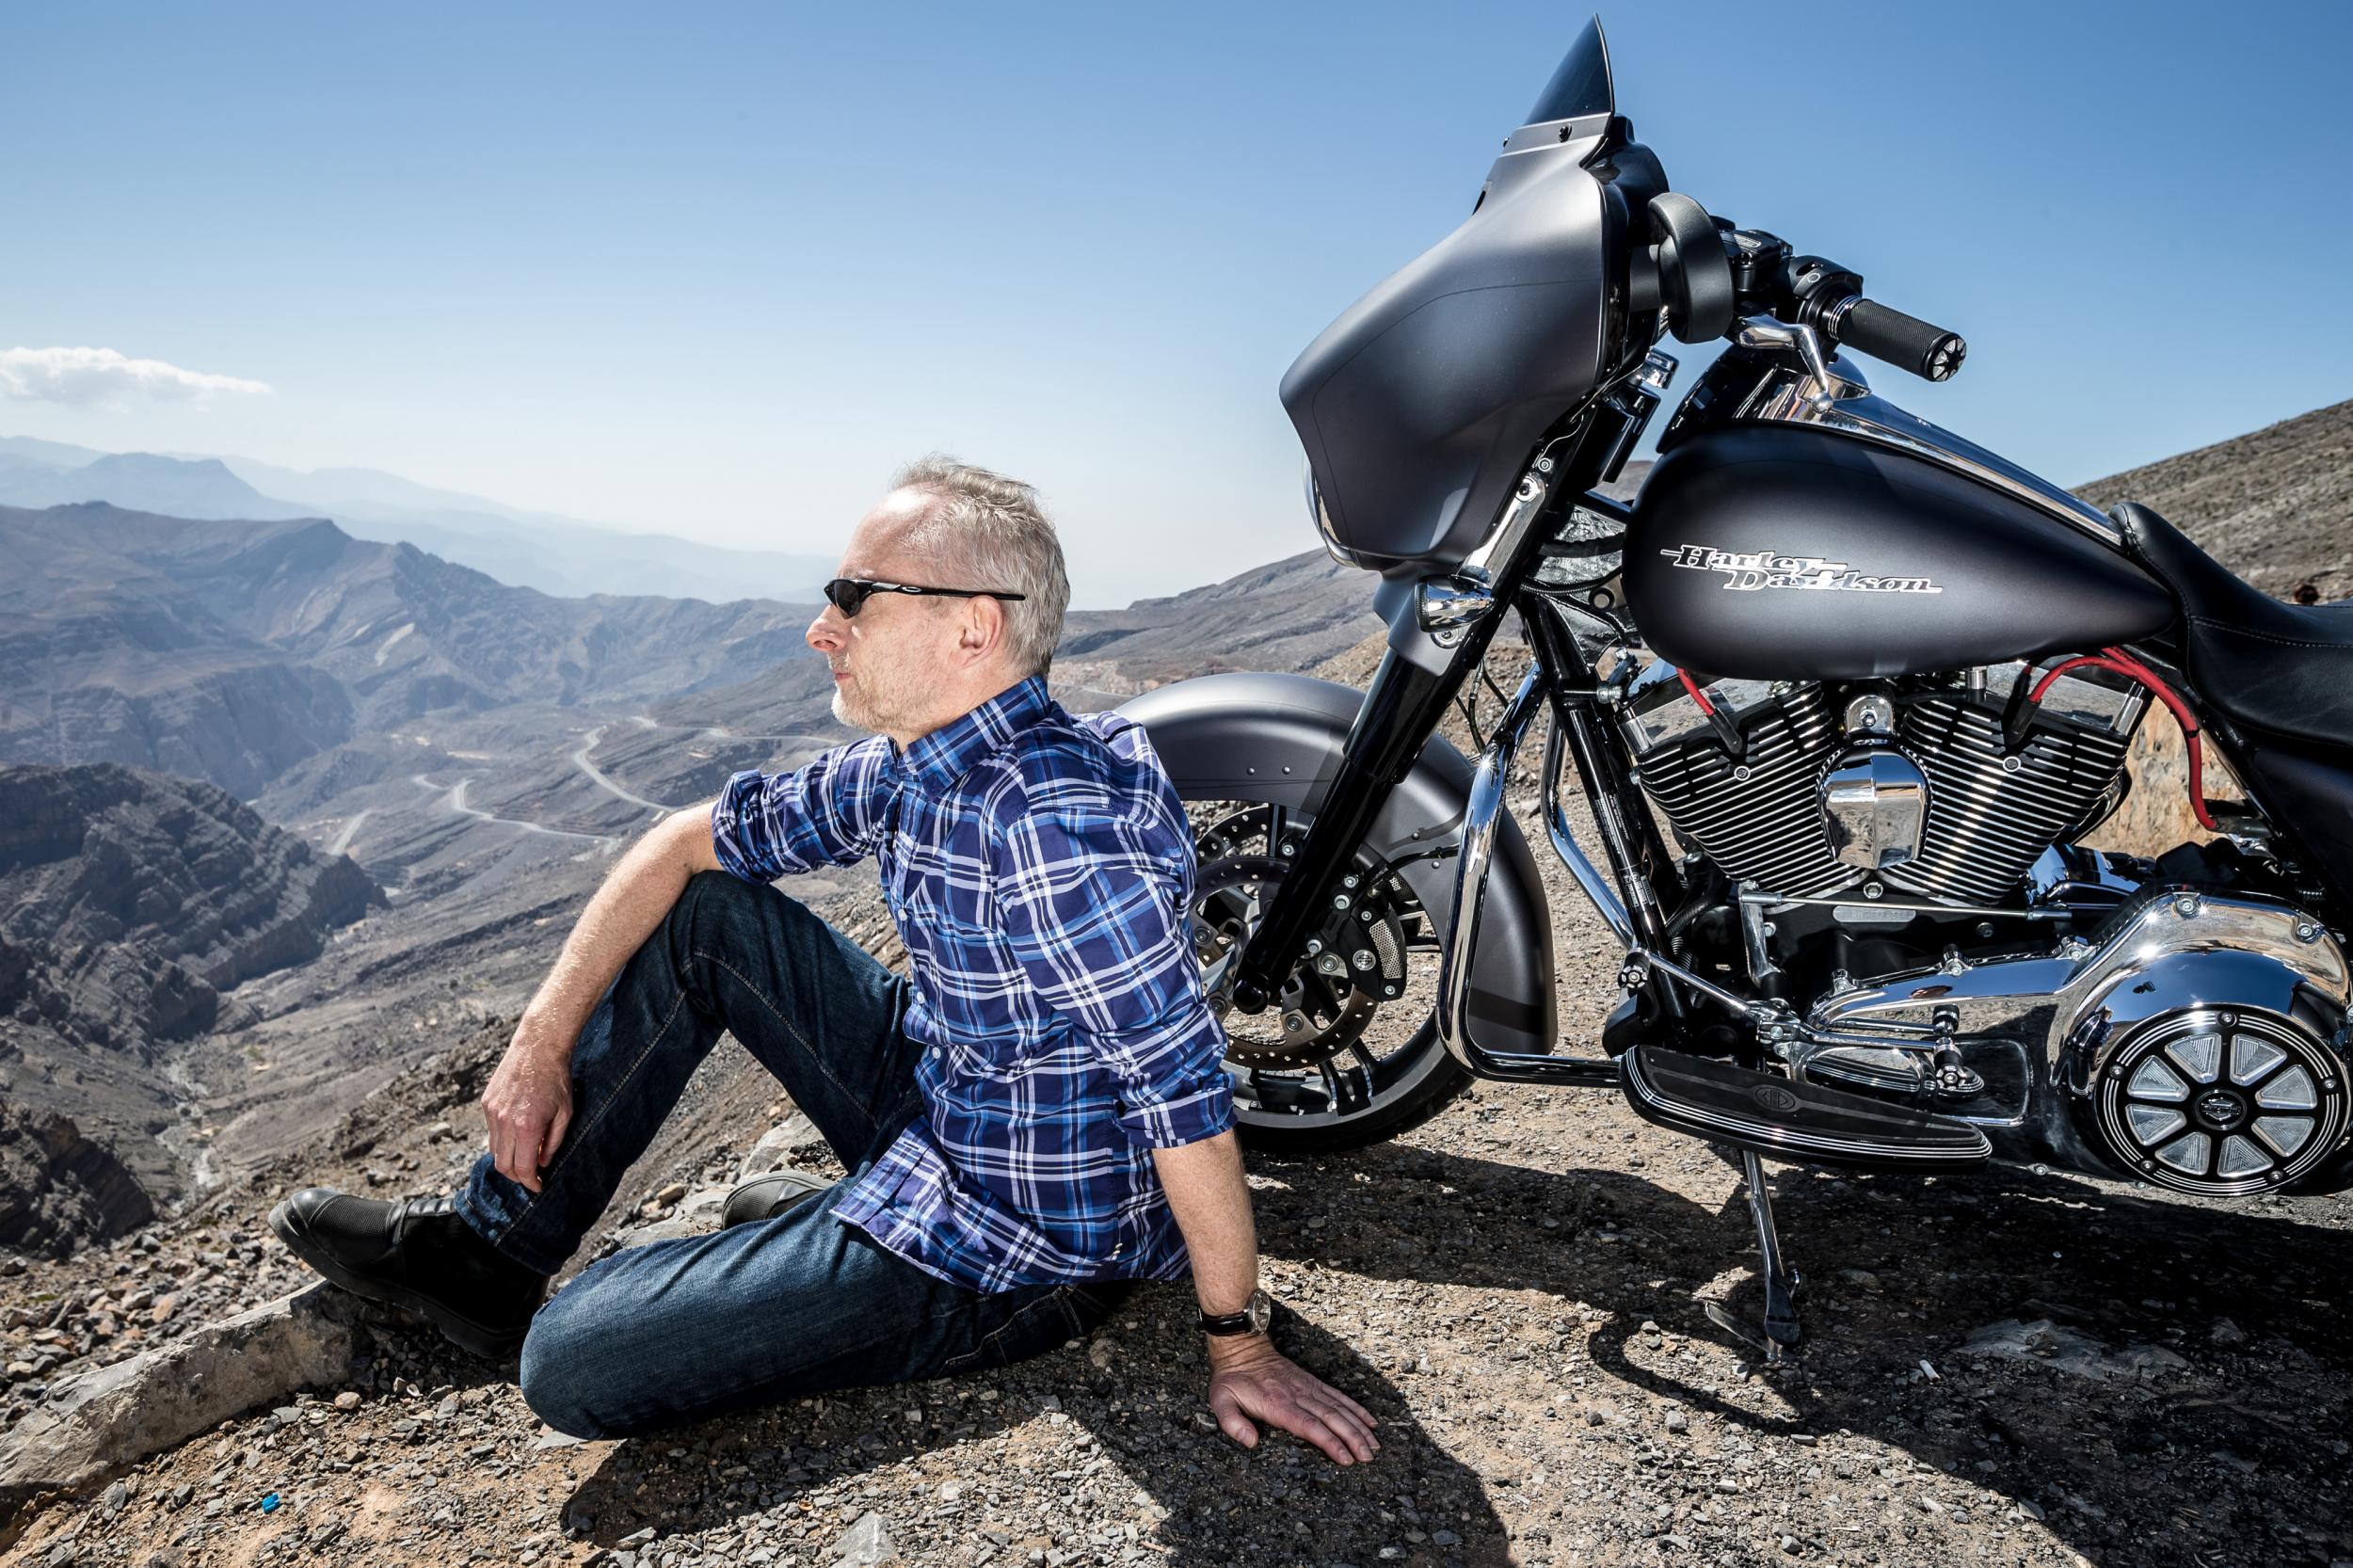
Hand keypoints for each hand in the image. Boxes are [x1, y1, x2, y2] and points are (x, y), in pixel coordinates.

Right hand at [480, 1014, 575, 1194]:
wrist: (537, 1048)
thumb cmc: (557, 1079)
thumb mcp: (565, 1113)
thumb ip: (553, 1142)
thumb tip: (543, 1163)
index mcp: (527, 1127)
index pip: (523, 1168)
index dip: (530, 1182)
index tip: (538, 1187)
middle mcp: (505, 1122)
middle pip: (503, 1165)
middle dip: (517, 1176)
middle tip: (531, 1176)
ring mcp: (492, 1112)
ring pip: (494, 1150)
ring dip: (508, 1159)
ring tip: (524, 1156)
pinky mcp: (486, 1103)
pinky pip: (491, 1132)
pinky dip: (502, 1140)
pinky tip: (517, 1135)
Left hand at [1205, 1334, 1379, 1464]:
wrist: (1242, 1347)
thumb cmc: (1231, 1379)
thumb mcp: (1220, 1400)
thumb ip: (1233, 1422)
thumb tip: (1251, 1442)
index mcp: (1278, 1404)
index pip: (1310, 1426)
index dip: (1330, 1442)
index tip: (1346, 1458)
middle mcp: (1298, 1395)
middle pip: (1331, 1419)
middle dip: (1353, 1439)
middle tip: (1368, 1457)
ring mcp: (1307, 1387)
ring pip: (1339, 1408)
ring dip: (1358, 1426)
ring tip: (1374, 1444)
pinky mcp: (1312, 1382)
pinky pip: (1337, 1396)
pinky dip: (1355, 1408)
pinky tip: (1370, 1421)